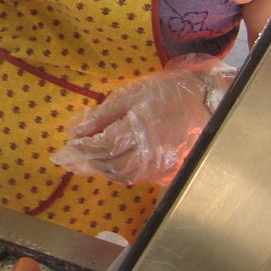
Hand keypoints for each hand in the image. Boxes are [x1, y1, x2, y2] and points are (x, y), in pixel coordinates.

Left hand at [51, 54, 235, 185]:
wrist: (206, 105)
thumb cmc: (168, 94)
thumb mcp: (132, 94)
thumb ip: (104, 114)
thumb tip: (77, 131)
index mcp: (139, 132)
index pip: (102, 146)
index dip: (82, 147)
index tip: (67, 144)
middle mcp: (147, 155)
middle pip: (108, 165)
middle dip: (84, 162)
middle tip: (63, 160)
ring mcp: (157, 167)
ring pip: (120, 175)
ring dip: (97, 169)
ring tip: (77, 164)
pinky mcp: (164, 172)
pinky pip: (134, 176)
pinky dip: (115, 171)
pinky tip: (103, 165)